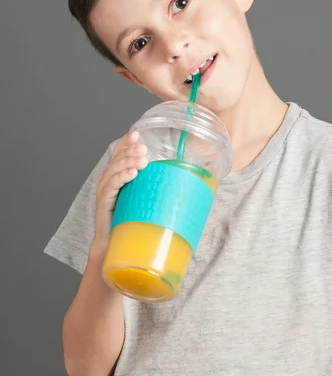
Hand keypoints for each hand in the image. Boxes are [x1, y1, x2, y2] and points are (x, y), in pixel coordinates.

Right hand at [93, 131, 147, 248]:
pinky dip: (121, 177)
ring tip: (142, 160)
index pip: (119, 151)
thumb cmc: (131, 218)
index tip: (137, 134)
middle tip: (144, 149)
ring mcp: (104, 189)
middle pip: (117, 158)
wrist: (114, 241)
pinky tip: (131, 173)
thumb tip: (184, 179)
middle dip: (131, 151)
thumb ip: (154, 184)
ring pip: (114, 169)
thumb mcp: (143, 196)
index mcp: (117, 173)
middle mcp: (108, 178)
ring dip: (128, 161)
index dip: (126, 142)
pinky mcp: (103, 201)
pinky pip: (111, 186)